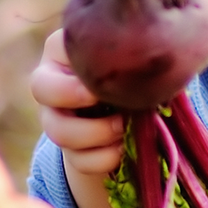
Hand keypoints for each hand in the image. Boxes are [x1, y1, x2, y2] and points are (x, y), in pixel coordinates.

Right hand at [30, 29, 131, 207]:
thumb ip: (139, 53)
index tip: (111, 74)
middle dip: (74, 96)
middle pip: (40, 88)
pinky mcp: (67, 150)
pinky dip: (105, 158)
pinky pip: (77, 160)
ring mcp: (54, 118)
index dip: (83, 63)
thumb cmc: (133, 67)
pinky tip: (124, 147)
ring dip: (96, 133)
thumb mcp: (134, 56)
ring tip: (123, 127)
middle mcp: (50, 81)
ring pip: (57, 131)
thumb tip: (167, 56)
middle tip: (105, 98)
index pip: (57, 47)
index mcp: (63, 49)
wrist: (130, 107)